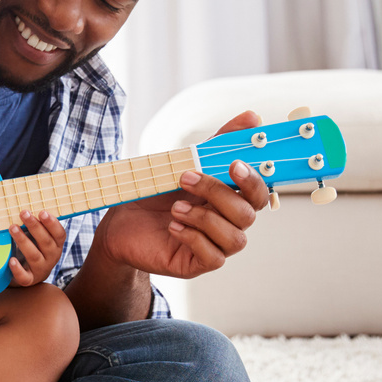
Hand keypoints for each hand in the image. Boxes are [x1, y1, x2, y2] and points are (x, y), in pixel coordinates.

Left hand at [8, 210, 66, 285]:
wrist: (30, 274)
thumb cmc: (34, 247)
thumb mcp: (38, 236)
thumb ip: (36, 224)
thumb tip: (26, 205)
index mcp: (56, 244)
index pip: (59, 234)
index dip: (52, 223)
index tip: (42, 212)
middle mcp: (52, 257)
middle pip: (46, 242)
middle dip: (35, 227)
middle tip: (23, 213)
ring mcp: (41, 269)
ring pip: (34, 256)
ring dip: (23, 241)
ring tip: (13, 228)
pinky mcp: (29, 279)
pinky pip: (25, 277)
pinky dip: (18, 269)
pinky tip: (11, 260)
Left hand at [91, 111, 268, 279]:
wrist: (121, 222)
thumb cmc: (155, 194)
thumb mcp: (185, 161)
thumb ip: (219, 143)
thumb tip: (252, 117)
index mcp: (230, 198)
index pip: (260, 193)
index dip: (254, 181)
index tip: (234, 165)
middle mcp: (228, 223)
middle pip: (248, 214)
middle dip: (219, 194)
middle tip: (187, 179)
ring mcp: (215, 245)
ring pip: (235, 238)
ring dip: (205, 218)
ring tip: (175, 207)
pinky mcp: (198, 263)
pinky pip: (214, 257)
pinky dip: (193, 237)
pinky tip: (173, 227)